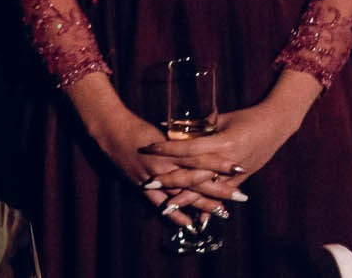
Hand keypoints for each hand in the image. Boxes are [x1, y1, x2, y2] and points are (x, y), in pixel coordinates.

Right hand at [72, 86, 241, 232]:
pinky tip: (191, 224)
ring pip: (183, 194)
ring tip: (223, 212)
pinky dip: (177, 215)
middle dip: (220, 189)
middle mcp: (164, 165)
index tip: (240, 167)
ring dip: (204, 204)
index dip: (220, 163)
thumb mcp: (164, 129)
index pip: (201, 157)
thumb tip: (206, 142)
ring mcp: (153, 178)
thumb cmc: (138, 127)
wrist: (111, 131)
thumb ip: (183, 140)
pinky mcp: (143, 186)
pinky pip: (162, 205)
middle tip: (241, 195)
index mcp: (171, 148)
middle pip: (197, 179)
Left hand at [138, 98, 300, 219]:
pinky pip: (222, 195)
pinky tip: (199, 219)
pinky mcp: (242, 180)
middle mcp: (228, 161)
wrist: (276, 125)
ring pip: (206, 189)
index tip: (149, 149)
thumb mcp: (221, 119)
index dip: (168, 149)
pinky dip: (210, 206)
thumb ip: (198, 127)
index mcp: (222, 143)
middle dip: (170, 180)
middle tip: (149, 184)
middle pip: (194, 173)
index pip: (188, 148)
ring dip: (186, 199)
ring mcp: (236, 174)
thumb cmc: (246, 117)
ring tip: (167, 208)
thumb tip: (171, 128)